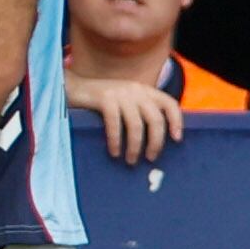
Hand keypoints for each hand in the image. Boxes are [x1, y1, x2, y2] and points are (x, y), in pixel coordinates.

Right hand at [67, 74, 183, 163]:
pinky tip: (114, 152)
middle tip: (151, 158)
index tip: (177, 140)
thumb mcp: (125, 103)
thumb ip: (139, 113)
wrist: (72, 87)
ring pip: (137, 124)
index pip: (169, 103)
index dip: (176, 121)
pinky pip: (115, 123)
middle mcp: (136, 90)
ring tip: (131, 161)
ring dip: (135, 146)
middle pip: (155, 118)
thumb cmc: (101, 102)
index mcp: (145, 91)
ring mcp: (120, 93)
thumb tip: (155, 143)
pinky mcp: (104, 98)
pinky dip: (116, 141)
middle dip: (156, 142)